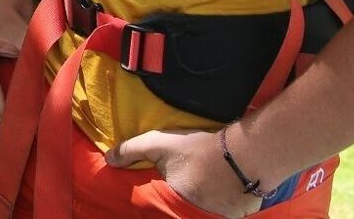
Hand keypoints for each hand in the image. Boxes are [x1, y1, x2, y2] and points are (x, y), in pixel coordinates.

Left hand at [109, 130, 262, 217]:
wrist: (244, 155)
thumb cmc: (198, 149)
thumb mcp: (159, 144)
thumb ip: (131, 150)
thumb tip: (108, 159)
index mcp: (171, 203)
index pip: (154, 211)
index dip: (152, 206)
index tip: (153, 198)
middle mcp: (191, 215)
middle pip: (175, 213)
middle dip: (172, 206)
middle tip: (179, 189)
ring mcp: (213, 218)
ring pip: (196, 213)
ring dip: (194, 206)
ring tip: (195, 191)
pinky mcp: (231, 218)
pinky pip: (216, 215)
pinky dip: (212, 208)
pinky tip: (213, 194)